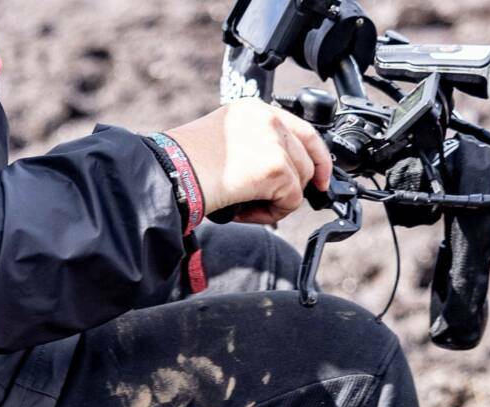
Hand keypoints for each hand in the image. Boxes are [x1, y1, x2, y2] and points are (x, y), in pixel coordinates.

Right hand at [164, 99, 332, 224]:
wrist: (171, 175)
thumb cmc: (184, 166)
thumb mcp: (225, 142)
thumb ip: (255, 147)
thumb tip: (281, 174)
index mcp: (255, 109)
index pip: (303, 130)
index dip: (316, 157)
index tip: (319, 180)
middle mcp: (268, 119)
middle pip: (306, 159)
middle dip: (293, 186)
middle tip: (268, 203)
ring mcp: (274, 142)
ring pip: (301, 181)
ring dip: (277, 202)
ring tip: (247, 207)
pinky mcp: (276, 168)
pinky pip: (290, 200)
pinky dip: (270, 214)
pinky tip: (243, 212)